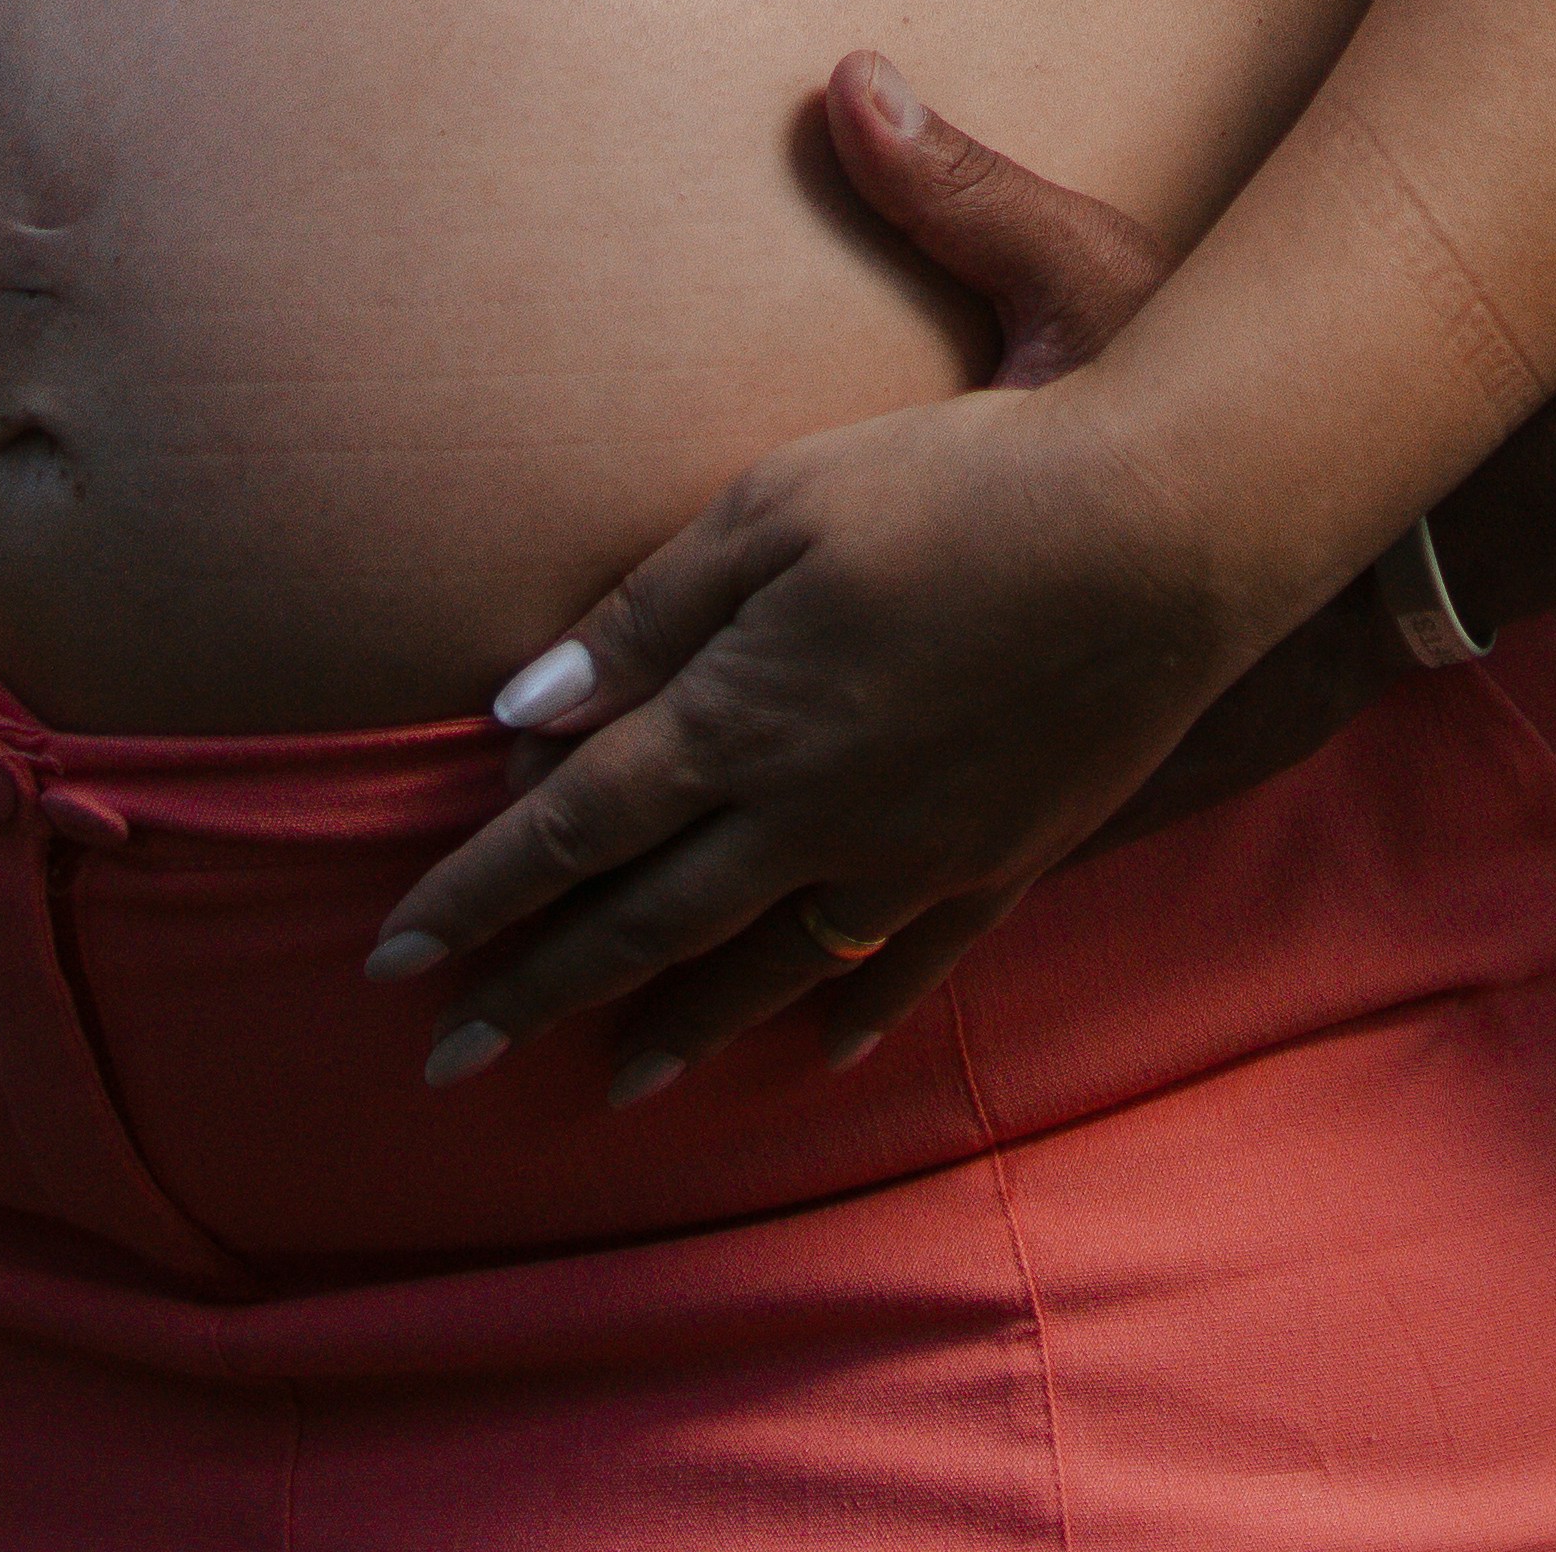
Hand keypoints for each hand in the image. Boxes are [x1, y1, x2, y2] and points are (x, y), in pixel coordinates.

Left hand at [371, 56, 1401, 1095]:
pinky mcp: (1004, 849)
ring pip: (763, 961)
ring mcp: (910, 849)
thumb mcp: (780, 498)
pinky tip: (819, 1045)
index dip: (476, 891)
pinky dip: (850, 1008)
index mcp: (740, 717)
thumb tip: (520, 710)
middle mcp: (808, 813)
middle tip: (446, 1059)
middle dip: (536, 985)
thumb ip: (650, 608)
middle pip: (644, 918)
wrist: (1165, 526)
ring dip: (673, 1022)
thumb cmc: (965, 476)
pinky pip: (909, 960)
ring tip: (611, 1080)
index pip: (572, 825)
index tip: (391, 956)